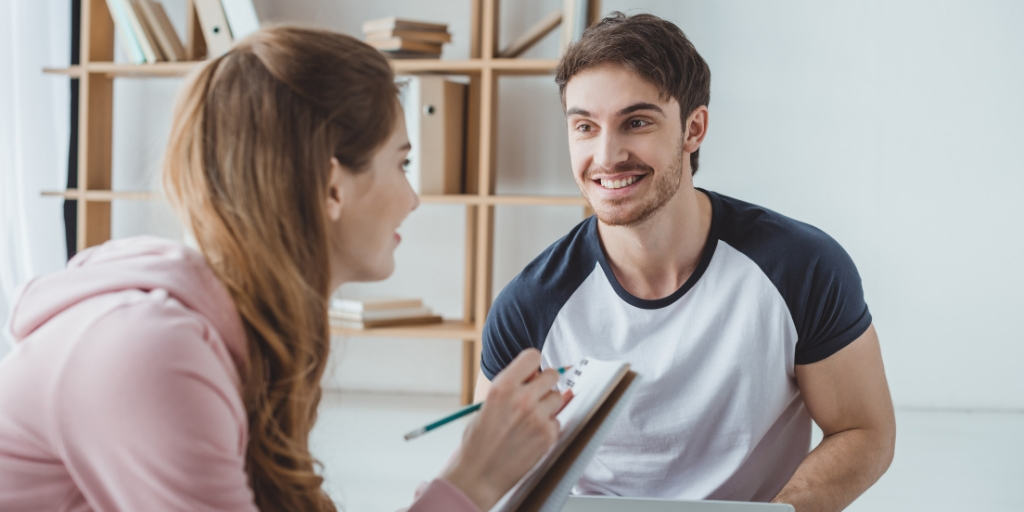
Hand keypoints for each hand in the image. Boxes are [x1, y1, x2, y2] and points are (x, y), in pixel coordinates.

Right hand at [441, 349, 563, 510]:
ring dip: (548, 404)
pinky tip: (532, 435)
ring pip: (558, 397)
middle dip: (545, 383)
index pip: (532, 356)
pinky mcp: (548, 436)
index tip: (531, 371)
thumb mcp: (487, 405)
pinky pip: (557, 421)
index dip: (533, 364)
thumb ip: (510, 388)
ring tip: (531, 417)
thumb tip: (533, 377)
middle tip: (535, 394)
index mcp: (503, 387)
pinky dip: (548, 426)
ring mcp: (538, 418)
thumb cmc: (478, 442)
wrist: (479, 475)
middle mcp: (522, 399)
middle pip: (552, 375)